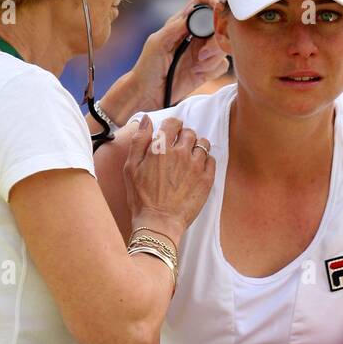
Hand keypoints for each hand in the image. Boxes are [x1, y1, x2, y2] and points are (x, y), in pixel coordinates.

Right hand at [123, 116, 215, 242]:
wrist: (158, 223)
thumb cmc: (141, 198)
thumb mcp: (131, 168)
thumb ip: (139, 141)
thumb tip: (147, 120)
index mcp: (161, 148)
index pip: (173, 123)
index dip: (172, 126)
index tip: (171, 132)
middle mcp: (180, 153)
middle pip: (189, 133)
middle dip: (184, 137)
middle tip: (178, 149)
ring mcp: (196, 166)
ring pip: (203, 144)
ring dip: (196, 147)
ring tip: (189, 158)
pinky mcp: (206, 180)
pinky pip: (211, 160)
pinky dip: (206, 161)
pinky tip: (197, 170)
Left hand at [126, 0, 228, 109]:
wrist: (147, 94)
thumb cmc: (147, 67)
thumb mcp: (157, 43)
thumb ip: (175, 28)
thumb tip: (193, 16)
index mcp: (182, 23)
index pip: (203, 3)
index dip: (214, 4)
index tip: (218, 15)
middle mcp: (195, 35)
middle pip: (220, 26)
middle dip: (216, 40)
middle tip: (202, 54)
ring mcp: (202, 51)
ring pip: (223, 46)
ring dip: (212, 58)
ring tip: (196, 66)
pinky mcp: (207, 69)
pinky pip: (222, 64)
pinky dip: (213, 69)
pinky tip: (197, 73)